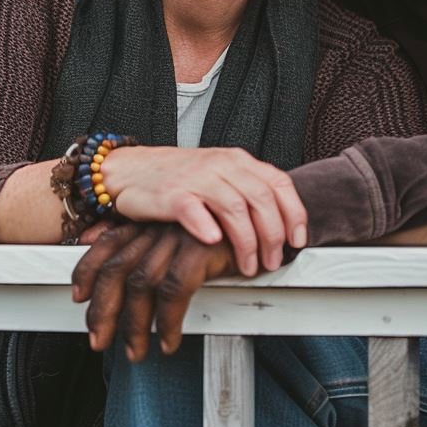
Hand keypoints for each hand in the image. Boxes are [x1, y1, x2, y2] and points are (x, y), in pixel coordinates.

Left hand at [72, 222, 236, 360]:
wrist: (266, 218)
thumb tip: (112, 256)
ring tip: (137, 351)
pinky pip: (174, 291)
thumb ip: (151, 247)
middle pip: (118, 268)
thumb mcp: (182, 238)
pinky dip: (168, 321)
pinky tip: (168, 340)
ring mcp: (180, 235)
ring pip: (141, 284)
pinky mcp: (202, 248)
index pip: (107, 243)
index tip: (79, 296)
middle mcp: (160, 226)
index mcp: (152, 222)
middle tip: (99, 341)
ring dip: (134, 325)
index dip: (88, 270)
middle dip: (103, 310)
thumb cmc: (225, 233)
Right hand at [101, 146, 306, 274]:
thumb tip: (280, 225)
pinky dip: (206, 226)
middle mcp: (221, 165)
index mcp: (238, 161)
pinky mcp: (170, 194)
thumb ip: (247, 191)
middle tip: (272, 261)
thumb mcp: (220, 176)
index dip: (294, 213)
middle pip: (261, 198)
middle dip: (272, 235)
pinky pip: (193, 208)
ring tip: (247, 265)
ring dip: (246, 241)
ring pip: (234, 207)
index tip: (297, 240)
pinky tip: (213, 242)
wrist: (130, 169)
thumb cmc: (178, 178)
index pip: (278, 183)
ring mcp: (196, 178)